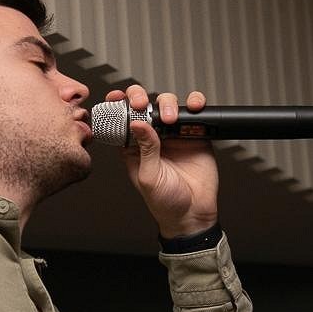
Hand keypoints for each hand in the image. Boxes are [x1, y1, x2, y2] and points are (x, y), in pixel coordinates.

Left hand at [112, 83, 219, 237]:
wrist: (193, 213)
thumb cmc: (165, 202)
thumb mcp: (149, 177)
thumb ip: (145, 149)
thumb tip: (137, 124)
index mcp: (133, 147)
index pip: (121, 119)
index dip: (118, 105)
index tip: (117, 98)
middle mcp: (152, 137)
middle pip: (144, 105)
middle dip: (140, 97)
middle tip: (143, 105)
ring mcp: (173, 134)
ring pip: (168, 104)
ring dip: (167, 103)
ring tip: (170, 119)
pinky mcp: (194, 134)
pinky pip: (194, 113)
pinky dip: (195, 104)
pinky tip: (193, 109)